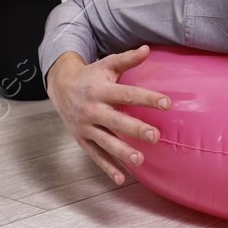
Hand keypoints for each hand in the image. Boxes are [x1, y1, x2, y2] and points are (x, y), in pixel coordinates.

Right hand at [47, 47, 170, 184]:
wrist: (60, 87)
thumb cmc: (90, 75)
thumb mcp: (106, 65)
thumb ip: (127, 59)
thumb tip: (147, 49)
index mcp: (101, 90)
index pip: (127, 94)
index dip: (147, 98)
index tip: (167, 104)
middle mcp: (92, 109)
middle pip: (116, 121)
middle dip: (135, 129)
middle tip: (155, 136)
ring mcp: (86, 127)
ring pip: (105, 142)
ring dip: (122, 152)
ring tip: (140, 160)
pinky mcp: (82, 140)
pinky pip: (96, 156)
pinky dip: (108, 168)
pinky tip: (122, 179)